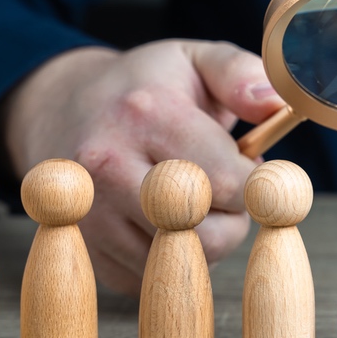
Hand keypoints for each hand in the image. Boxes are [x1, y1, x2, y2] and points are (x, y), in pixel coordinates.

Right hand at [2, 40, 284, 295]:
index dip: (255, 182)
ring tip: (193, 201)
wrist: (59, 108)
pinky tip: (160, 220)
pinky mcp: (82, 249)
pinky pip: (151, 278)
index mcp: (145, 113)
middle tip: (224, 190)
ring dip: (203, 240)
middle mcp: (106, 167)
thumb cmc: (147, 86)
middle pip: (206, 233)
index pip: (227, 181)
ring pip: (181, 263)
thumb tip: (277, 105)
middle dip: (233, 217)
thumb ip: (242, 74)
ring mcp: (88, 213)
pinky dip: (169, 257)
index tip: (250, 167)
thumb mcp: (196, 59)